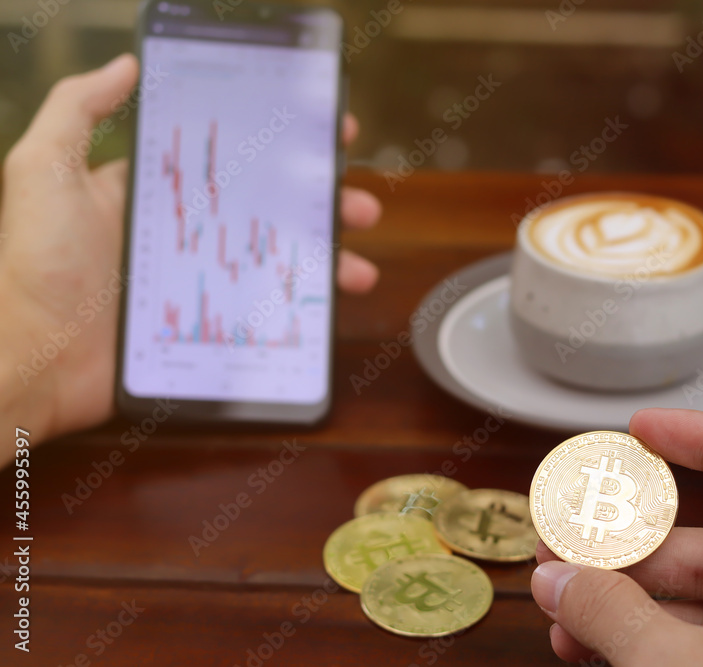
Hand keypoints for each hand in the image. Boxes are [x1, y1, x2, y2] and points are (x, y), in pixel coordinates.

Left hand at [0, 54, 381, 443]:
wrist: (35, 363)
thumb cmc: (35, 267)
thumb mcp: (43, 171)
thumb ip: (77, 110)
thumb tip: (125, 65)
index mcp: (155, 193)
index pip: (229, 157)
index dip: (278, 144)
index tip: (324, 131)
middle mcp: (185, 234)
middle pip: (268, 209)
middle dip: (320, 204)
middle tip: (359, 203)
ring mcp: (202, 282)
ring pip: (278, 261)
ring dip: (326, 258)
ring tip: (358, 263)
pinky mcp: (210, 326)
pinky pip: (267, 310)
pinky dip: (305, 307)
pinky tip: (330, 303)